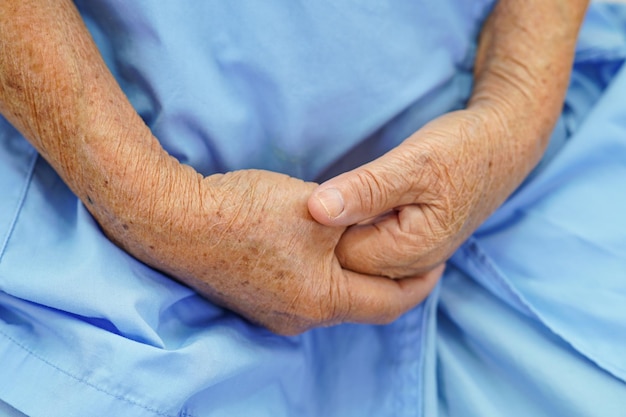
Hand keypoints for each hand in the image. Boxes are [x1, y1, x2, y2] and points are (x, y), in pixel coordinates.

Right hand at [97, 161, 441, 334]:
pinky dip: (324, 277)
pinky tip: (322, 252)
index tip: (438, 260)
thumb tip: (377, 226)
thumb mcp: (315, 209)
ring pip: (331, 299)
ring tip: (367, 247)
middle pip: (361, 303)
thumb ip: (353, 222)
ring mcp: (273, 315)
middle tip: (407, 252)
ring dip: (353, 276)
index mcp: (322, 301)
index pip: (390, 302)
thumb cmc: (247, 212)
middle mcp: (299, 319)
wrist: (174, 220)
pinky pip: (304, 295)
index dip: (420, 281)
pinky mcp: (253, 302)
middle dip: (387, 278)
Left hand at [308, 109, 517, 278]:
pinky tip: (353, 204)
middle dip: (327, 233)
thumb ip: (366, 189)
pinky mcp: (409, 242)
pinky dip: (355, 226)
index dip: (320, 228)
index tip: (311, 197)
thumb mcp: (413, 162)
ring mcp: (411, 257)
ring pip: (356, 255)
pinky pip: (369, 245)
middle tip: (317, 195)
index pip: (340, 257)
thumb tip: (315, 210)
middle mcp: (410, 265)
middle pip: (346, 263)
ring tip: (338, 195)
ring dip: (341, 228)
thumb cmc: (462, 149)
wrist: (502, 142)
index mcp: (409, 252)